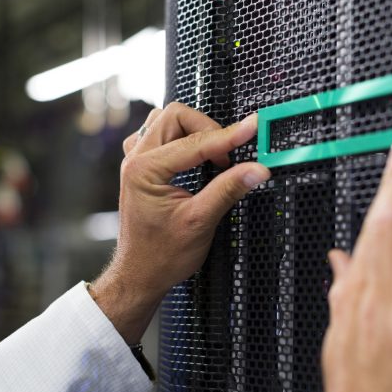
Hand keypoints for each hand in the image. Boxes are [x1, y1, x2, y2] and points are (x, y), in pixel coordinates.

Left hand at [90, 103, 270, 343]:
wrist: (140, 274)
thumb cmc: (161, 255)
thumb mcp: (200, 222)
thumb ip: (228, 189)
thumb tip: (255, 169)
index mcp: (144, 170)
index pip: (194, 142)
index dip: (228, 136)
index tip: (251, 129)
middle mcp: (136, 160)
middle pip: (175, 116)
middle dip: (208, 129)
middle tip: (227, 154)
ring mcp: (137, 161)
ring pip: (167, 121)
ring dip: (194, 130)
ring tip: (213, 155)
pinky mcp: (142, 167)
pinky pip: (161, 134)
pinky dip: (182, 138)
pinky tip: (194, 155)